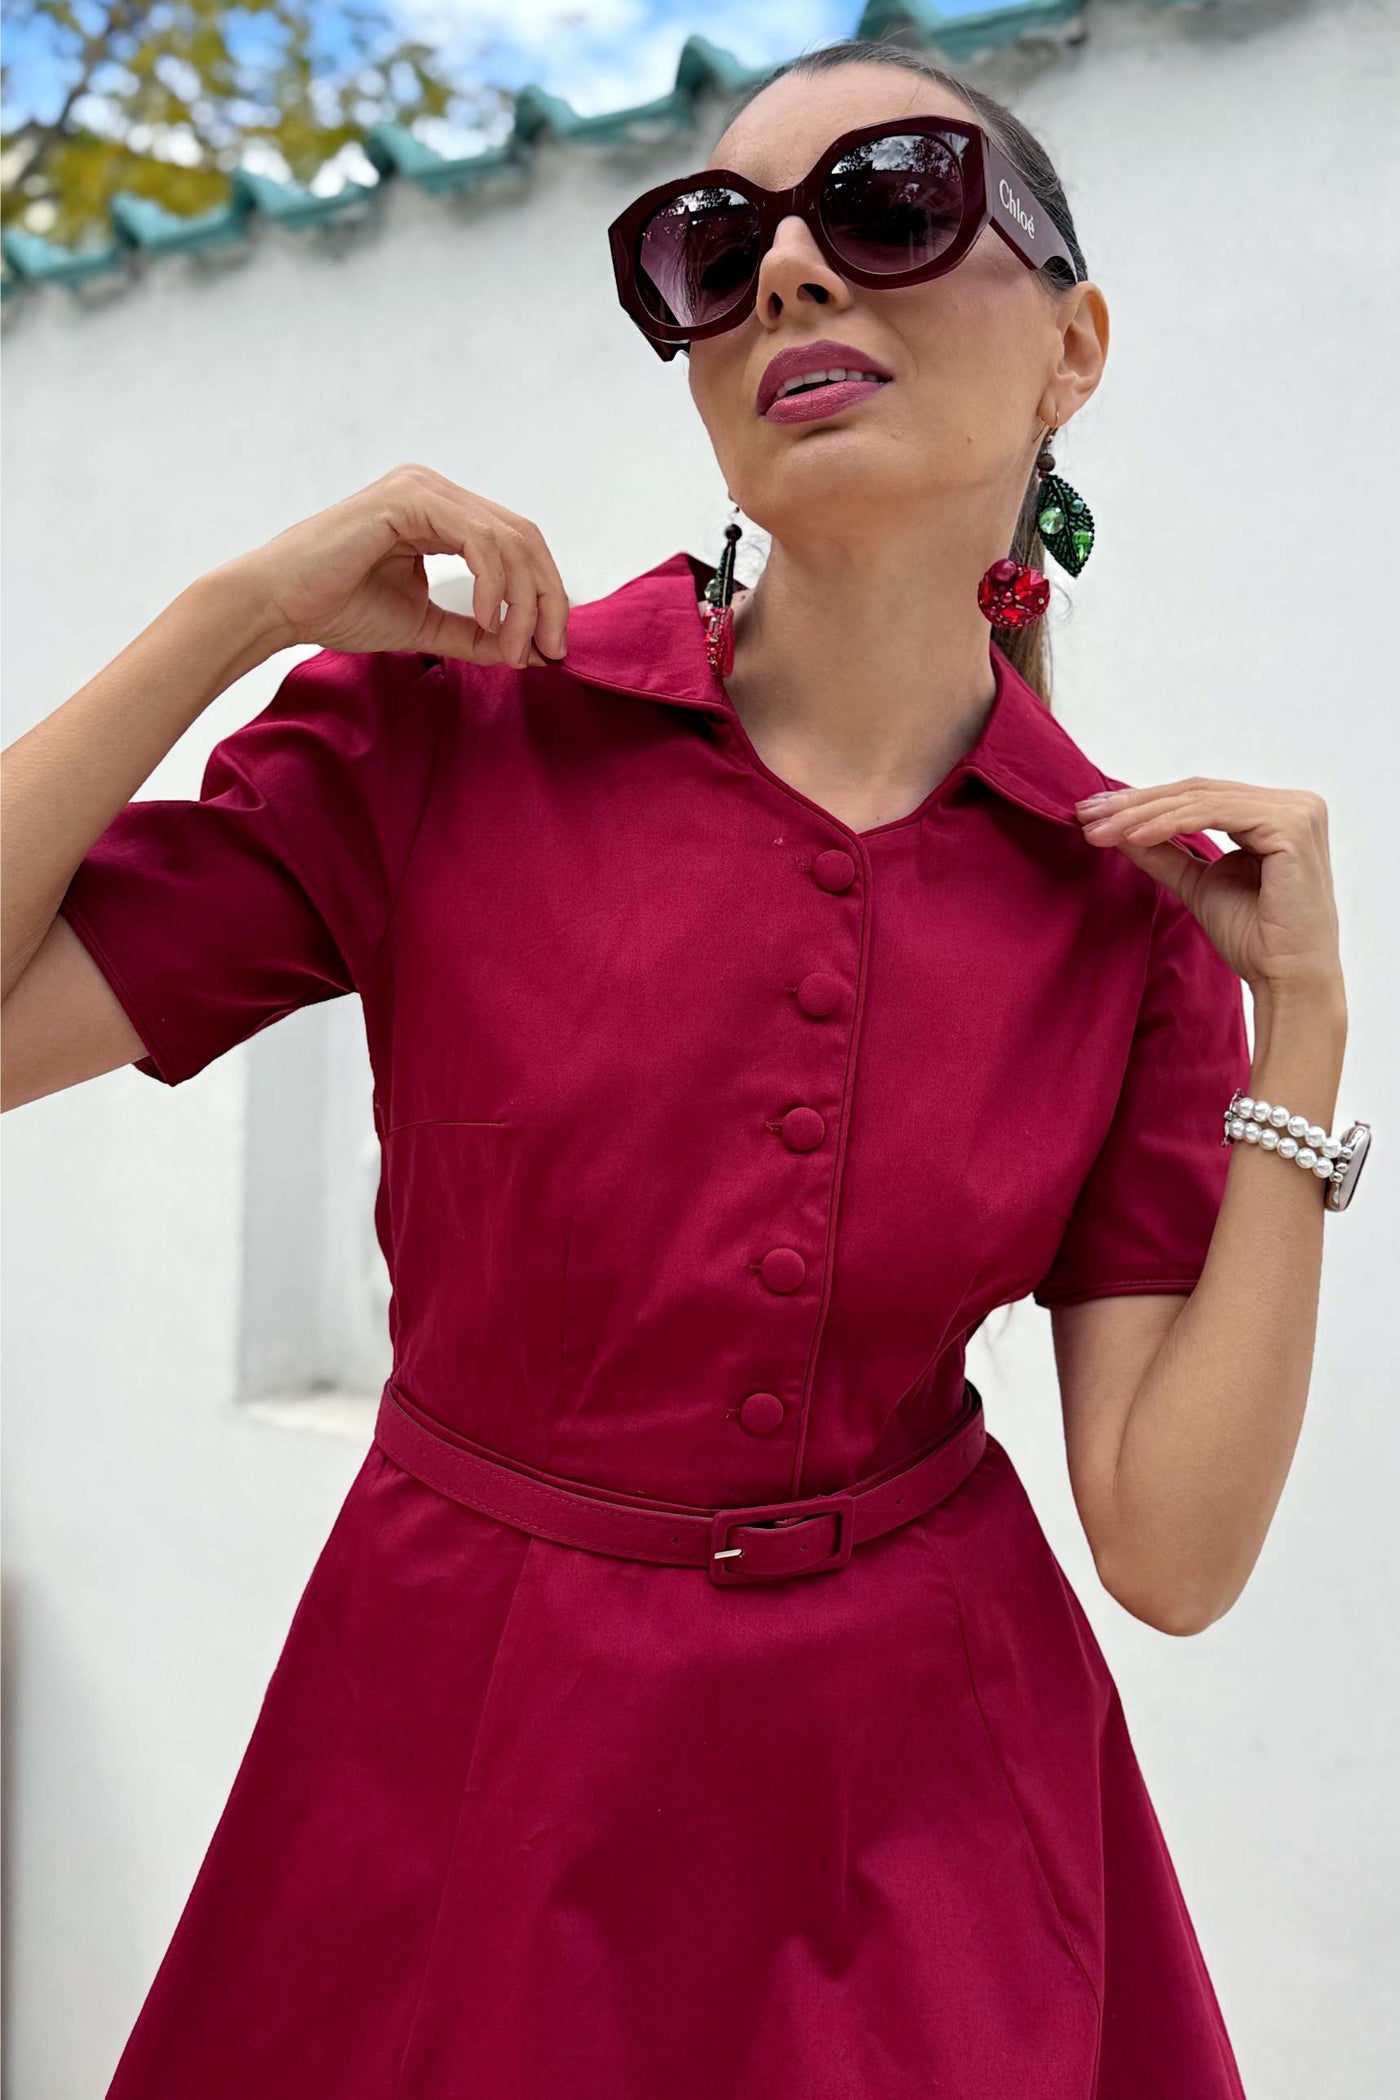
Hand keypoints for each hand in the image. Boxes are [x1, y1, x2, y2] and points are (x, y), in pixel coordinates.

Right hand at [213, 464, 570, 668]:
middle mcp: (437, 491)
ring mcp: (423, 488)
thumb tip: (527, 652)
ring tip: (513, 647)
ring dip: (522, 601)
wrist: (278, 604)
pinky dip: (492, 584)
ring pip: (508, 538)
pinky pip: (478, 540)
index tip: (548, 652)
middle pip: (524, 538)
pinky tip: (486, 620)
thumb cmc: (336, 608)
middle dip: (546, 600)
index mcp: (442, 513)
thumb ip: (474, 633)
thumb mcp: (423, 625)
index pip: (516, 547)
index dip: (543, 598)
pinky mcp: (409, 498)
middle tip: (549, 652)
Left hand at [1074, 777, 1343, 996]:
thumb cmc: (1254, 938)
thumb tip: (1116, 827)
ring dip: (1143, 814)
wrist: (1286, 978)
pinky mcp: (1292, 826)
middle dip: (1134, 804)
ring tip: (1100, 831)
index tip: (1092, 814)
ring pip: (1201, 800)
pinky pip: (1216, 815)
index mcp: (1275, 813)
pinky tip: (1134, 837)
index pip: (1198, 796)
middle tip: (1086, 815)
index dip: (1142, 802)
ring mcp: (1298, 811)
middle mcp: (1294, 803)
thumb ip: (1162, 850)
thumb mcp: (1196, 882)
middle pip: (1196, 792)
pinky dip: (1170, 823)